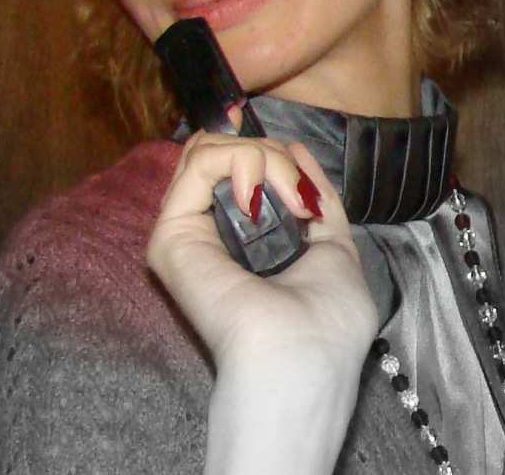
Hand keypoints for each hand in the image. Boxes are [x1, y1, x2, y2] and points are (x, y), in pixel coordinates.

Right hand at [146, 133, 377, 474]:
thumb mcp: (334, 245)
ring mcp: (183, 230)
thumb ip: (315, 198)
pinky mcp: (170, 231)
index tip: (297, 161)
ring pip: (210, 149)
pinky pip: (201, 161)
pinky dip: (243, 161)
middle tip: (299, 199)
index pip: (232, 167)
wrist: (302, 356)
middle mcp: (204, 232)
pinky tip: (262, 200)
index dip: (262, 151)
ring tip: (289, 202)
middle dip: (270, 155)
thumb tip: (295, 148)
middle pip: (219, 151)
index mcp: (236, 239)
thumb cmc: (326, 322)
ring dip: (263, 159)